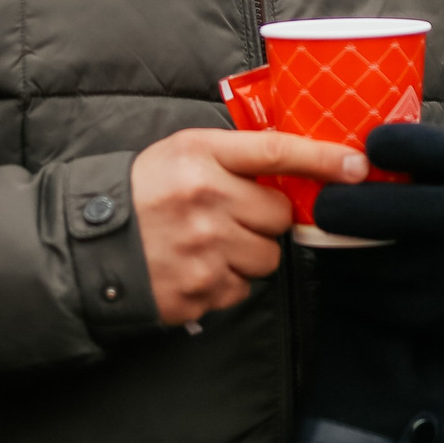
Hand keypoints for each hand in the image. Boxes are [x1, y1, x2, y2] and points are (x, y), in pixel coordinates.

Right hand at [130, 129, 364, 325]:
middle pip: (279, 215)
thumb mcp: (181, 153)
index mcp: (200, 155)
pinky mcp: (197, 291)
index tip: (358, 165)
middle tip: (230, 215)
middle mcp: (204, 200)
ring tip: (208, 243)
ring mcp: (202, 250)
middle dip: (263, 218)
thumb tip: (300, 163)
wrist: (85, 246)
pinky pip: (242, 288)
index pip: (276, 151)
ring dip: (248, 253)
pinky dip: (226, 281)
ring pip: (267, 257)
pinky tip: (195, 268)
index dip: (323, 159)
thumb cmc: (141, 193)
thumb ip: (234, 155)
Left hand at [310, 124, 443, 354]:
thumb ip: (402, 153)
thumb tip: (328, 131)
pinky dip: (345, 283)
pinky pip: (367, 297)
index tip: (370, 145)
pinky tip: (345, 267)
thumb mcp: (441, 171)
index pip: (438, 153)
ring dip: (336, 248)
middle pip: (397, 213)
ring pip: (370, 260)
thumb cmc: (442, 202)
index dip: (402, 146)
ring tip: (327, 234)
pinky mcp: (425, 312)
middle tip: (322, 204)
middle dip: (348, 207)